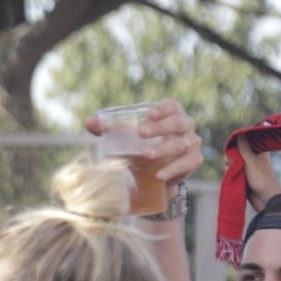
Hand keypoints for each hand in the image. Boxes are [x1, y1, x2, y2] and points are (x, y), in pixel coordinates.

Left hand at [85, 98, 202, 182]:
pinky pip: (188, 164)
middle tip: (141, 133)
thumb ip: (108, 128)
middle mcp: (185, 126)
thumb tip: (88, 121)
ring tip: (146, 155)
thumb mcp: (125, 135)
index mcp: (171, 113)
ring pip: (182, 144)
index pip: (172, 105)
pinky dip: (174, 169)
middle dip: (160, 127)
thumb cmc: (140, 144)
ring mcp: (191, 144)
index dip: (163, 108)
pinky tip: (159, 175)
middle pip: (178, 123)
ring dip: (164, 149)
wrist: (155, 170)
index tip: (148, 114)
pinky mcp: (193, 161)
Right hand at [236, 138, 280, 209]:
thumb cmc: (261, 179)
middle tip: (230, 161)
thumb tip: (240, 133)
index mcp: (259, 151)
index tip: (231, 145)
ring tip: (231, 169)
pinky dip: (230, 173)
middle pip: (238, 151)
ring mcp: (248, 168)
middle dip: (231, 155)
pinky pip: (233, 171)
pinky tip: (229, 175)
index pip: (246, 141)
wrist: (265, 199)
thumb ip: (244, 148)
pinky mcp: (243, 177)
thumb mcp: (251, 161)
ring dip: (230, 165)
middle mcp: (254, 158)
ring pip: (234, 162)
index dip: (238, 141)